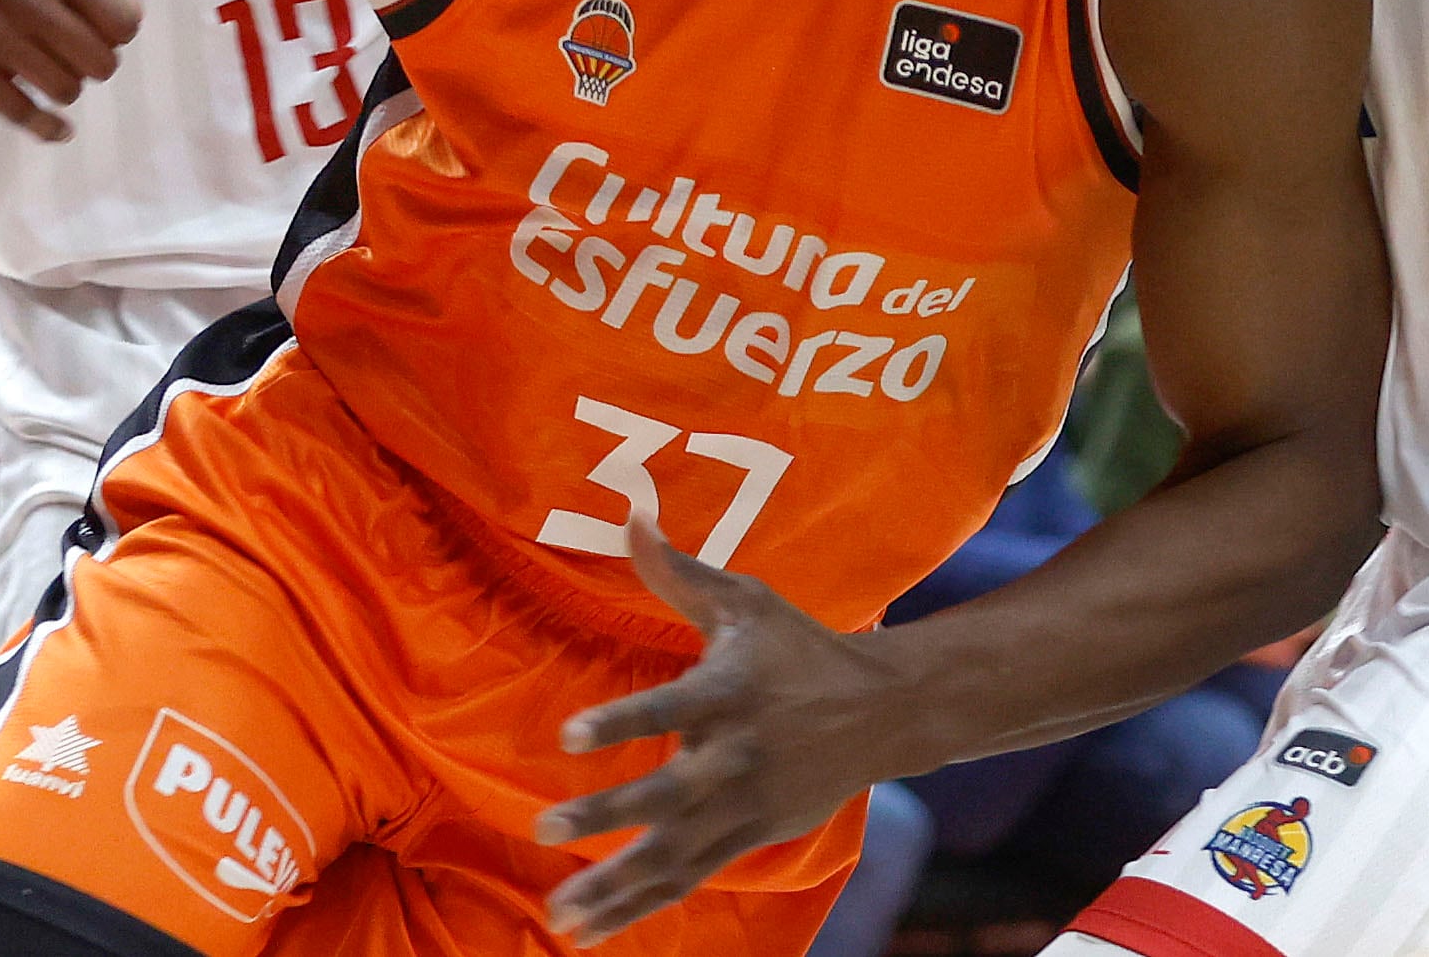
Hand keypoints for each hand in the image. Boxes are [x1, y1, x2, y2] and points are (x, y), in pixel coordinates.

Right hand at [0, 0, 144, 139]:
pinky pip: (19, 112)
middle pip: (100, 62)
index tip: (96, 31)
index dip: (115, 35)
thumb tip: (130, 3)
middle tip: (69, 55)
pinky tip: (56, 130)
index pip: (123, 22)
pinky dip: (46, 128)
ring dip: (62, 87)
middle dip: (90, 65)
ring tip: (46, 73)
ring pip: (65, 88)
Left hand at [538, 515, 906, 943]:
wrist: (884, 711)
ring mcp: (744, 805)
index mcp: (730, 692)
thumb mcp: (744, 602)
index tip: (569, 736)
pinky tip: (592, 930)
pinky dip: (640, 905)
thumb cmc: (799, 648)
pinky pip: (686, 878)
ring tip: (559, 914)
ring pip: (673, 855)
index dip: (622, 720)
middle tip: (544, 828)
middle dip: (606, 815)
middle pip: (667, 794)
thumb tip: (628, 513)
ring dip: (614, 886)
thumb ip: (678, 571)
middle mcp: (736, 755)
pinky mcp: (749, 837)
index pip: (670, 705)